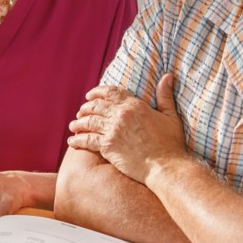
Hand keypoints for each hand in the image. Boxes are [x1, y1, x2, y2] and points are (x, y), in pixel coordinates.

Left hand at [66, 73, 186, 183]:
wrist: (164, 166)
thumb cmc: (170, 143)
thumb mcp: (170, 115)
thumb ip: (165, 95)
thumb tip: (167, 76)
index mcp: (134, 105)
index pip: (110, 92)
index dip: (97, 92)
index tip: (89, 96)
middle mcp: (121, 115)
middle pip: (96, 106)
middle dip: (85, 108)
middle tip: (80, 112)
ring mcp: (112, 130)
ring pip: (88, 122)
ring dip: (78, 123)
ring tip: (73, 126)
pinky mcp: (107, 146)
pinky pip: (87, 140)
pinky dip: (77, 140)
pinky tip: (72, 142)